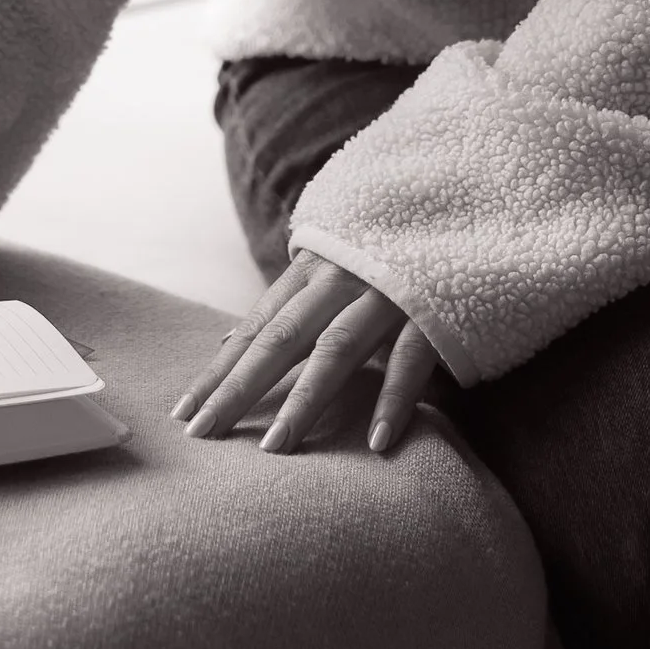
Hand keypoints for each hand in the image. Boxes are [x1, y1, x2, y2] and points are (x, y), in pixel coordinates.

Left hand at [172, 256, 442, 457]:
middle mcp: (342, 277)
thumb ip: (288, 302)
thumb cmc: (391, 245)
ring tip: (274, 448)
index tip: (183, 414)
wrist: (466, 200)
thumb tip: (228, 342)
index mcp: (313, 268)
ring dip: (303, 399)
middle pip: (280, 339)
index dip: (218, 372)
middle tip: (204, 436)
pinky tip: (377, 441)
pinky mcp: (437, 307)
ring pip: (336, 348)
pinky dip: (394, 397)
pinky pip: (413, 356)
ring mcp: (388, 291)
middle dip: (238, 389)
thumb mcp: (334, 263)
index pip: (255, 328)